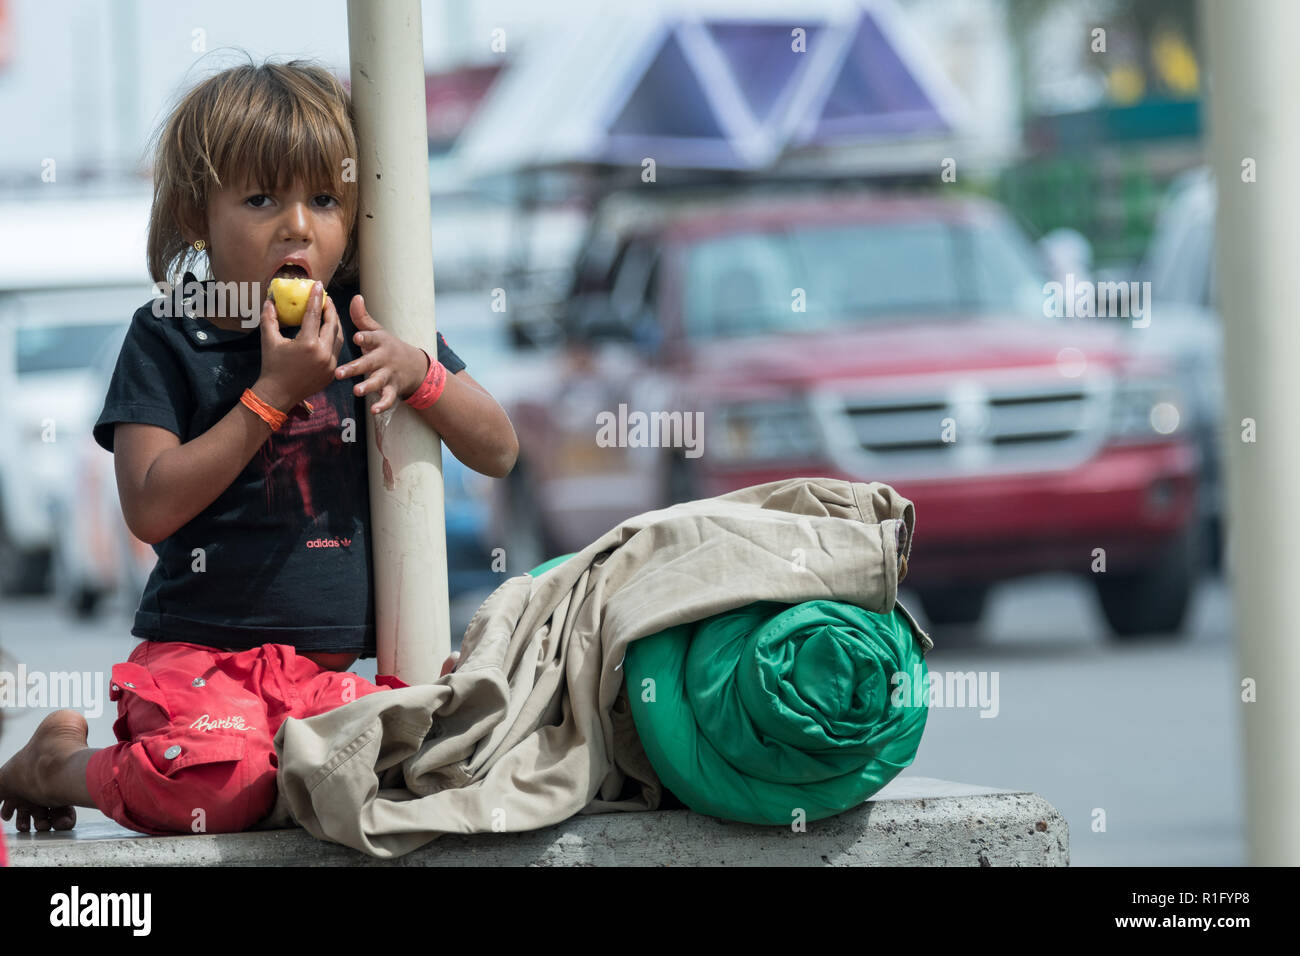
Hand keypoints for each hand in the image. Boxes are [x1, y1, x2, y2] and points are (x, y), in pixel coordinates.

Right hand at [256, 282, 343, 409]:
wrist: (278, 395)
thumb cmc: (272, 367)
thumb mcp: (269, 341)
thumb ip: (270, 319)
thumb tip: (270, 301)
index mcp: (308, 344)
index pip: (314, 315)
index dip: (316, 298)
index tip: (319, 285)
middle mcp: (323, 353)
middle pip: (332, 325)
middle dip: (330, 309)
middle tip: (326, 298)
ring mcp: (330, 364)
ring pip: (338, 338)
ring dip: (335, 323)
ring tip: (329, 313)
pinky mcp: (332, 372)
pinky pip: (337, 351)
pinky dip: (334, 339)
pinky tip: (329, 332)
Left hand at [335, 294, 428, 414]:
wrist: (415, 366)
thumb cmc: (388, 347)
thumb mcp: (378, 331)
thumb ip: (363, 318)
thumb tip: (355, 297)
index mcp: (379, 342)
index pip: (371, 339)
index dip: (364, 338)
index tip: (356, 338)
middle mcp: (384, 359)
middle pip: (369, 363)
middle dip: (355, 368)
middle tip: (339, 372)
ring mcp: (389, 375)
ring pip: (377, 381)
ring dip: (368, 387)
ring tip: (357, 391)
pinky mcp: (393, 389)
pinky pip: (388, 398)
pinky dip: (382, 405)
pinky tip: (374, 410)